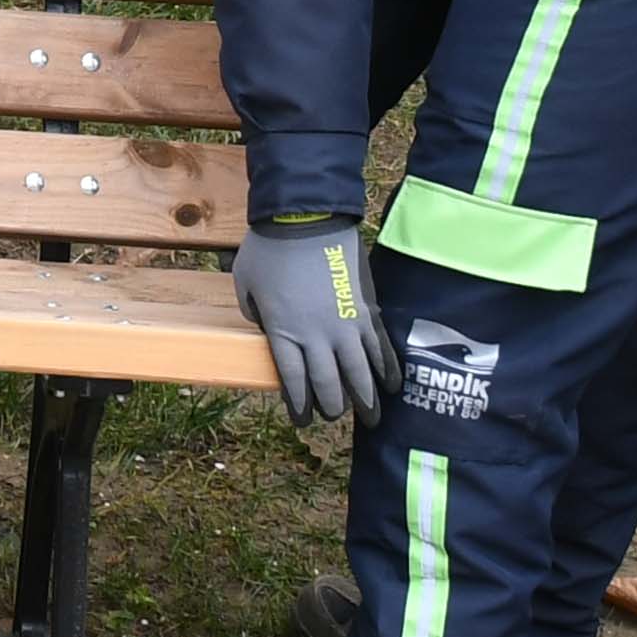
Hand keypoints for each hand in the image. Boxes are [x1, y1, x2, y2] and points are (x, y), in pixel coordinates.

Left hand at [229, 220, 393, 425]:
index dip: (300, 407)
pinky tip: (391, 385)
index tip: (303, 419)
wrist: (307, 217)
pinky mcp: (367, 311)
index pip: (294, 384)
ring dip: (366, 400)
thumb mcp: (245, 284)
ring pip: (360, 375)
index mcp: (284, 334)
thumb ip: (255, 313)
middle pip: (329, 387)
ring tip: (371, 418)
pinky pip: (381, 348)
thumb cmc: (268, 249)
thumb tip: (266, 326)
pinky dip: (387, 369)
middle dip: (332, 408)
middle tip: (332, 417)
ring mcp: (346, 326)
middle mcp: (317, 338)